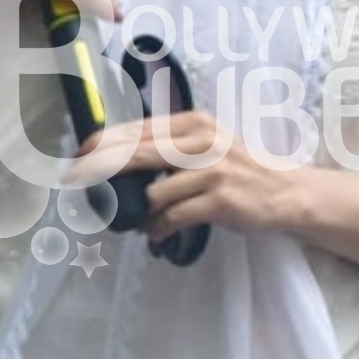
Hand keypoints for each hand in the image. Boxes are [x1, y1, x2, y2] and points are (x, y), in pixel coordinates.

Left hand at [69, 110, 297, 243]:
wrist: (283, 192)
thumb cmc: (239, 170)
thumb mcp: (206, 146)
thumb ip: (169, 146)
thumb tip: (118, 156)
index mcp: (194, 123)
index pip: (137, 129)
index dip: (102, 142)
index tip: (76, 156)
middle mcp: (201, 142)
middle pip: (137, 153)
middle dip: (100, 168)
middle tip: (74, 179)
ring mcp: (212, 170)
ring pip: (154, 194)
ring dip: (140, 214)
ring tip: (142, 223)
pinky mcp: (220, 199)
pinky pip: (173, 217)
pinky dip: (158, 229)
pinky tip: (156, 235)